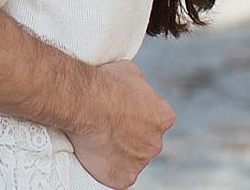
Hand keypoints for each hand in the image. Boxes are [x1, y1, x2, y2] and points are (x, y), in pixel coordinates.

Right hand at [67, 60, 173, 188]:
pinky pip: (118, 176)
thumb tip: (135, 86)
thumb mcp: (130, 71)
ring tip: (99, 139)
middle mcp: (156, 142)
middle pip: (146, 141)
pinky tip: (96, 156)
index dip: (141, 115)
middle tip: (110, 126)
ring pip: (132, 159)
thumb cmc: (106, 84)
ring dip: (120, 152)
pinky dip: (109, 170)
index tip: (125, 112)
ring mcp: (141, 161)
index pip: (158, 119)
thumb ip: (139, 85)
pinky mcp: (124, 178)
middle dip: (132, 136)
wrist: (87, 103)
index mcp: (163, 116)